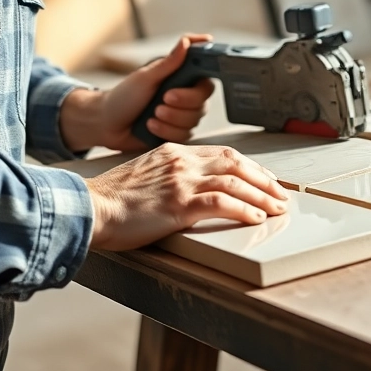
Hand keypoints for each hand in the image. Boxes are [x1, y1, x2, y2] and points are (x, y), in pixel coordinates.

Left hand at [59, 34, 216, 152]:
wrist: (107, 123)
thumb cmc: (124, 96)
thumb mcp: (146, 77)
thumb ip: (169, 62)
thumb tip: (187, 41)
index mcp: (181, 78)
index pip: (206, 80)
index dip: (196, 88)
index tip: (176, 88)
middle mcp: (185, 97)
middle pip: (202, 103)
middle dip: (180, 104)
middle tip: (162, 100)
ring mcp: (181, 116)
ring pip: (193, 122)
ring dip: (170, 119)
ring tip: (151, 115)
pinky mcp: (176, 133)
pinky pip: (184, 136)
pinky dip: (165, 132)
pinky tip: (150, 126)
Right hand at [85, 143, 290, 250]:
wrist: (89, 208)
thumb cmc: (111, 201)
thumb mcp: (144, 177)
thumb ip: (168, 177)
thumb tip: (188, 192)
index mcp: (173, 152)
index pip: (223, 153)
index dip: (249, 166)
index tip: (264, 179)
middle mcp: (181, 161)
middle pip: (235, 162)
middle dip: (263, 179)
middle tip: (281, 193)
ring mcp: (181, 181)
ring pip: (235, 181)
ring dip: (261, 196)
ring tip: (277, 208)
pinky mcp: (178, 204)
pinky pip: (221, 202)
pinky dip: (244, 209)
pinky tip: (256, 218)